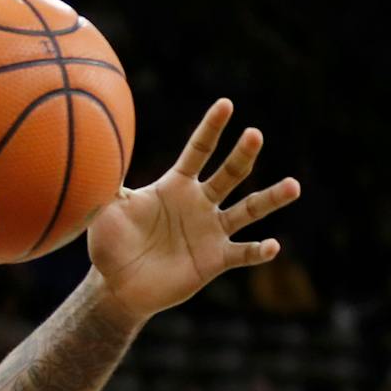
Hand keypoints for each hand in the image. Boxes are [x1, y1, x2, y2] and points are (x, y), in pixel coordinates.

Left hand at [86, 99, 299, 319]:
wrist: (117, 286)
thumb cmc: (110, 245)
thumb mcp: (105, 212)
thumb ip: (107, 186)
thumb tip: (96, 155)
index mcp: (176, 186)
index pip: (198, 151)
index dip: (211, 128)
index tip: (226, 104)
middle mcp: (200, 203)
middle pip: (228, 173)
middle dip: (242, 154)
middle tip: (254, 135)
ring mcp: (211, 230)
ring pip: (248, 209)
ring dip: (271, 198)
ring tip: (293, 186)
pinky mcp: (216, 259)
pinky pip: (243, 253)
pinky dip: (259, 251)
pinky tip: (272, 246)